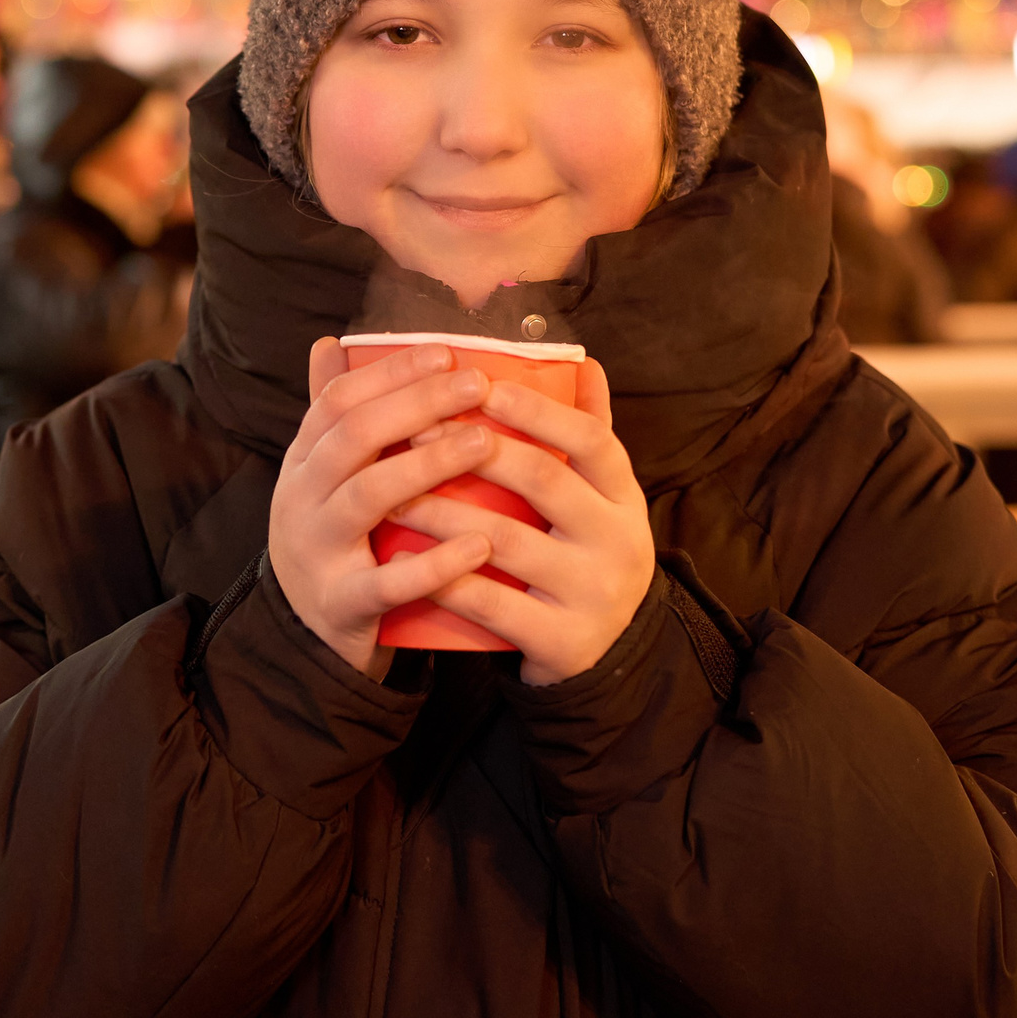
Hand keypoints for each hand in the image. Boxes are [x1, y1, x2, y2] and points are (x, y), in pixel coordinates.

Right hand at [269, 339, 498, 678]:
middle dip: (418, 404)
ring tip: (486, 444)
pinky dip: (434, 564)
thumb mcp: (322, 477)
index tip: (448, 353)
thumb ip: (332, 414)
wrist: (303, 637)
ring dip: (429, 465)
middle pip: (355, 436)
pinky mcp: (340, 604)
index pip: (339, 399)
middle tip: (477, 386)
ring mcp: (315, 552)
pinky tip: (481, 545)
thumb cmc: (332, 541)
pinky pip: (386, 582)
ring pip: (368, 497)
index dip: (391, 372)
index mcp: (302, 462)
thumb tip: (329, 341)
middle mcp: (300, 499)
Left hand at [393, 360, 654, 686]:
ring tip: (391, 491)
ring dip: (442, 512)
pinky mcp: (565, 642)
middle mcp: (620, 541)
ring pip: (507, 541)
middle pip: (544, 480)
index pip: (590, 438)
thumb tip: (581, 361)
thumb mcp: (601, 499)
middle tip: (415, 431)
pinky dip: (445, 578)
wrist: (606, 656)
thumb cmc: (584, 555)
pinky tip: (402, 557)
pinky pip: (494, 605)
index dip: (536, 410)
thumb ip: (589, 432)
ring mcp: (594, 594)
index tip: (480, 386)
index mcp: (625, 497)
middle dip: (474, 450)